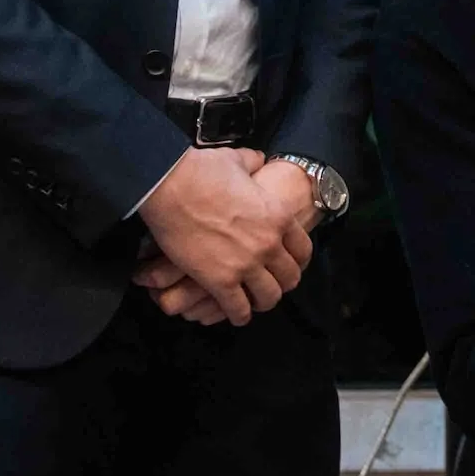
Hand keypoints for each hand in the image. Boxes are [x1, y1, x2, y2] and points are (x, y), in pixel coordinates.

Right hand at [135, 147, 309, 325]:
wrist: (171, 185)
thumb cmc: (202, 170)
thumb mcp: (238, 160)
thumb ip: (254, 163)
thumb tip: (258, 160)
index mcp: (278, 216)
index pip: (303, 250)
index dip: (297, 261)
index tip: (290, 265)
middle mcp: (269, 243)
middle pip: (289, 277)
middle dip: (282, 283)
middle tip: (272, 286)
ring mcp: (246, 264)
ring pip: (268, 298)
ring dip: (262, 302)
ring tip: (254, 303)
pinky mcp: (220, 281)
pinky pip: (238, 309)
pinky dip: (238, 315)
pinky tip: (235, 314)